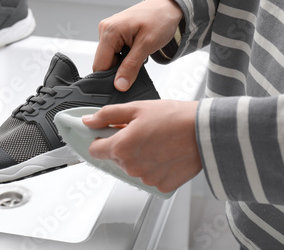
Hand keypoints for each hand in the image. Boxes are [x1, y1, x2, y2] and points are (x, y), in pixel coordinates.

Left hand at [82, 100, 200, 192]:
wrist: (206, 131)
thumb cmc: (174, 118)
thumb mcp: (136, 108)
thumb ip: (107, 116)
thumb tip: (88, 121)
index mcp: (121, 147)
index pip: (94, 151)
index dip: (99, 140)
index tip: (107, 134)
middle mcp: (131, 167)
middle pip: (115, 159)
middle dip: (123, 146)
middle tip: (141, 133)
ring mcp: (147, 179)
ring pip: (132, 169)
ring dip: (139, 158)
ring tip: (157, 142)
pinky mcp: (162, 186)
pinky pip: (150, 178)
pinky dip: (154, 168)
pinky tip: (165, 154)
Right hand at [93, 0, 182, 90]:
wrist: (167, 6)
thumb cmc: (160, 19)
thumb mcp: (147, 45)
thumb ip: (131, 67)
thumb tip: (120, 85)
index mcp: (110, 31)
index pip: (100, 65)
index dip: (111, 77)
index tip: (125, 81)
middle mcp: (105, 29)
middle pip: (103, 62)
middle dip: (118, 68)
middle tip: (137, 62)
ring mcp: (108, 30)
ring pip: (108, 57)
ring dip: (122, 62)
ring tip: (137, 53)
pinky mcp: (113, 32)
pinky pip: (113, 51)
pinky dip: (123, 55)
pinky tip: (134, 49)